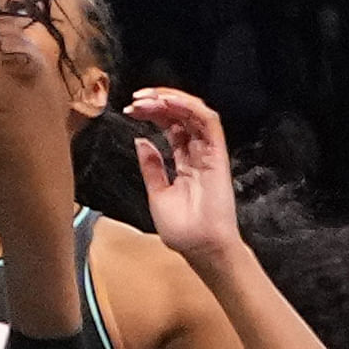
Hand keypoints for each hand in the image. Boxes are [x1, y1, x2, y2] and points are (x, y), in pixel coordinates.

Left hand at [128, 86, 242, 258]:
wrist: (201, 249)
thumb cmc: (183, 230)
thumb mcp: (157, 193)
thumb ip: (151, 167)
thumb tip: (141, 141)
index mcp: (185, 162)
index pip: (171, 126)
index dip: (152, 113)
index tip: (130, 109)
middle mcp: (198, 154)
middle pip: (181, 116)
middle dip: (157, 101)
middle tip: (135, 99)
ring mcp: (209, 154)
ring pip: (195, 113)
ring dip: (171, 100)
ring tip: (147, 98)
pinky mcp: (218, 156)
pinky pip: (209, 123)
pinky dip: (189, 107)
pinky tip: (168, 102)